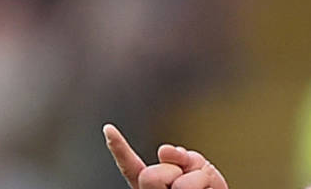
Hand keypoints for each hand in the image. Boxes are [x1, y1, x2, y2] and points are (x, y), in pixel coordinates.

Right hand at [103, 123, 228, 188]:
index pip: (132, 168)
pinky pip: (186, 184)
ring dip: (198, 180)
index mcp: (154, 185)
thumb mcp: (197, 168)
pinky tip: (199, 184)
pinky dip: (202, 181)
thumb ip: (180, 157)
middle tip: (188, 185)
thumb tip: (162, 149)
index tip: (108, 128)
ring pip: (178, 182)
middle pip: (149, 175)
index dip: (119, 150)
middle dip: (174, 173)